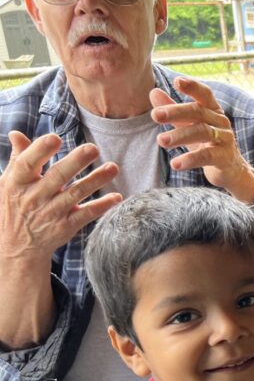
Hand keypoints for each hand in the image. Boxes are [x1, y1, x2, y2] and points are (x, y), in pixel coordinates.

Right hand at [0, 131, 119, 267]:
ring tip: (113, 167)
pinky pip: (86, 214)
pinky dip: (101, 206)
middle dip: (75, 162)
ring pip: (75, 194)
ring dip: (95, 180)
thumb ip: (18, 158)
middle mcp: (34, 198)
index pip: (27, 164)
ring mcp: (51, 213)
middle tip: (93, 148)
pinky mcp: (66, 226)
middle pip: (57, 177)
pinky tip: (116, 197)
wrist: (17, 247)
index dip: (40, 151)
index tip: (55, 138)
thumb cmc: (14, 207)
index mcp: (17, 183)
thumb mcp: (8, 183)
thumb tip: (16, 133)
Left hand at [150, 77, 253, 202]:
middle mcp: (221, 121)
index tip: (177, 81)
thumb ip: (173, 111)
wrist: (231, 168)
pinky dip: (190, 160)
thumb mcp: (190, 126)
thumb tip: (153, 92)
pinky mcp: (224, 157)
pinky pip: (207, 156)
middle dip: (176, 112)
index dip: (193, 87)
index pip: (204, 94)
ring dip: (180, 136)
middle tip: (155, 115)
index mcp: (213, 110)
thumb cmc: (208, 143)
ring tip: (161, 141)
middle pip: (199, 112)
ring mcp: (225, 139)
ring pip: (203, 132)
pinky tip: (175, 164)